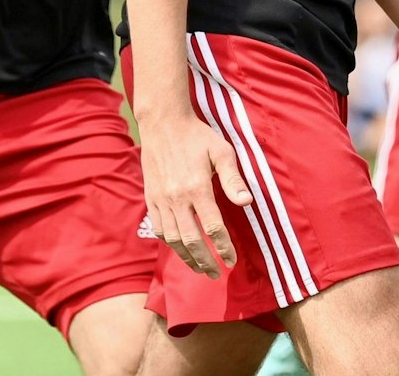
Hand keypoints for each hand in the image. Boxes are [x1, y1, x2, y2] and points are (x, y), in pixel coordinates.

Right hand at [140, 113, 252, 278]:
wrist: (163, 123)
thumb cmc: (198, 136)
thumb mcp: (222, 151)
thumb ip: (233, 179)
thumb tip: (247, 202)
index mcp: (197, 188)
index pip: (213, 228)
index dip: (224, 248)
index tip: (232, 261)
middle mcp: (177, 198)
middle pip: (192, 241)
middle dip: (205, 262)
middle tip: (216, 274)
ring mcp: (161, 200)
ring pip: (173, 240)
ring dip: (187, 258)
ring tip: (199, 269)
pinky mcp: (151, 198)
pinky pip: (159, 229)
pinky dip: (170, 244)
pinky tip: (180, 250)